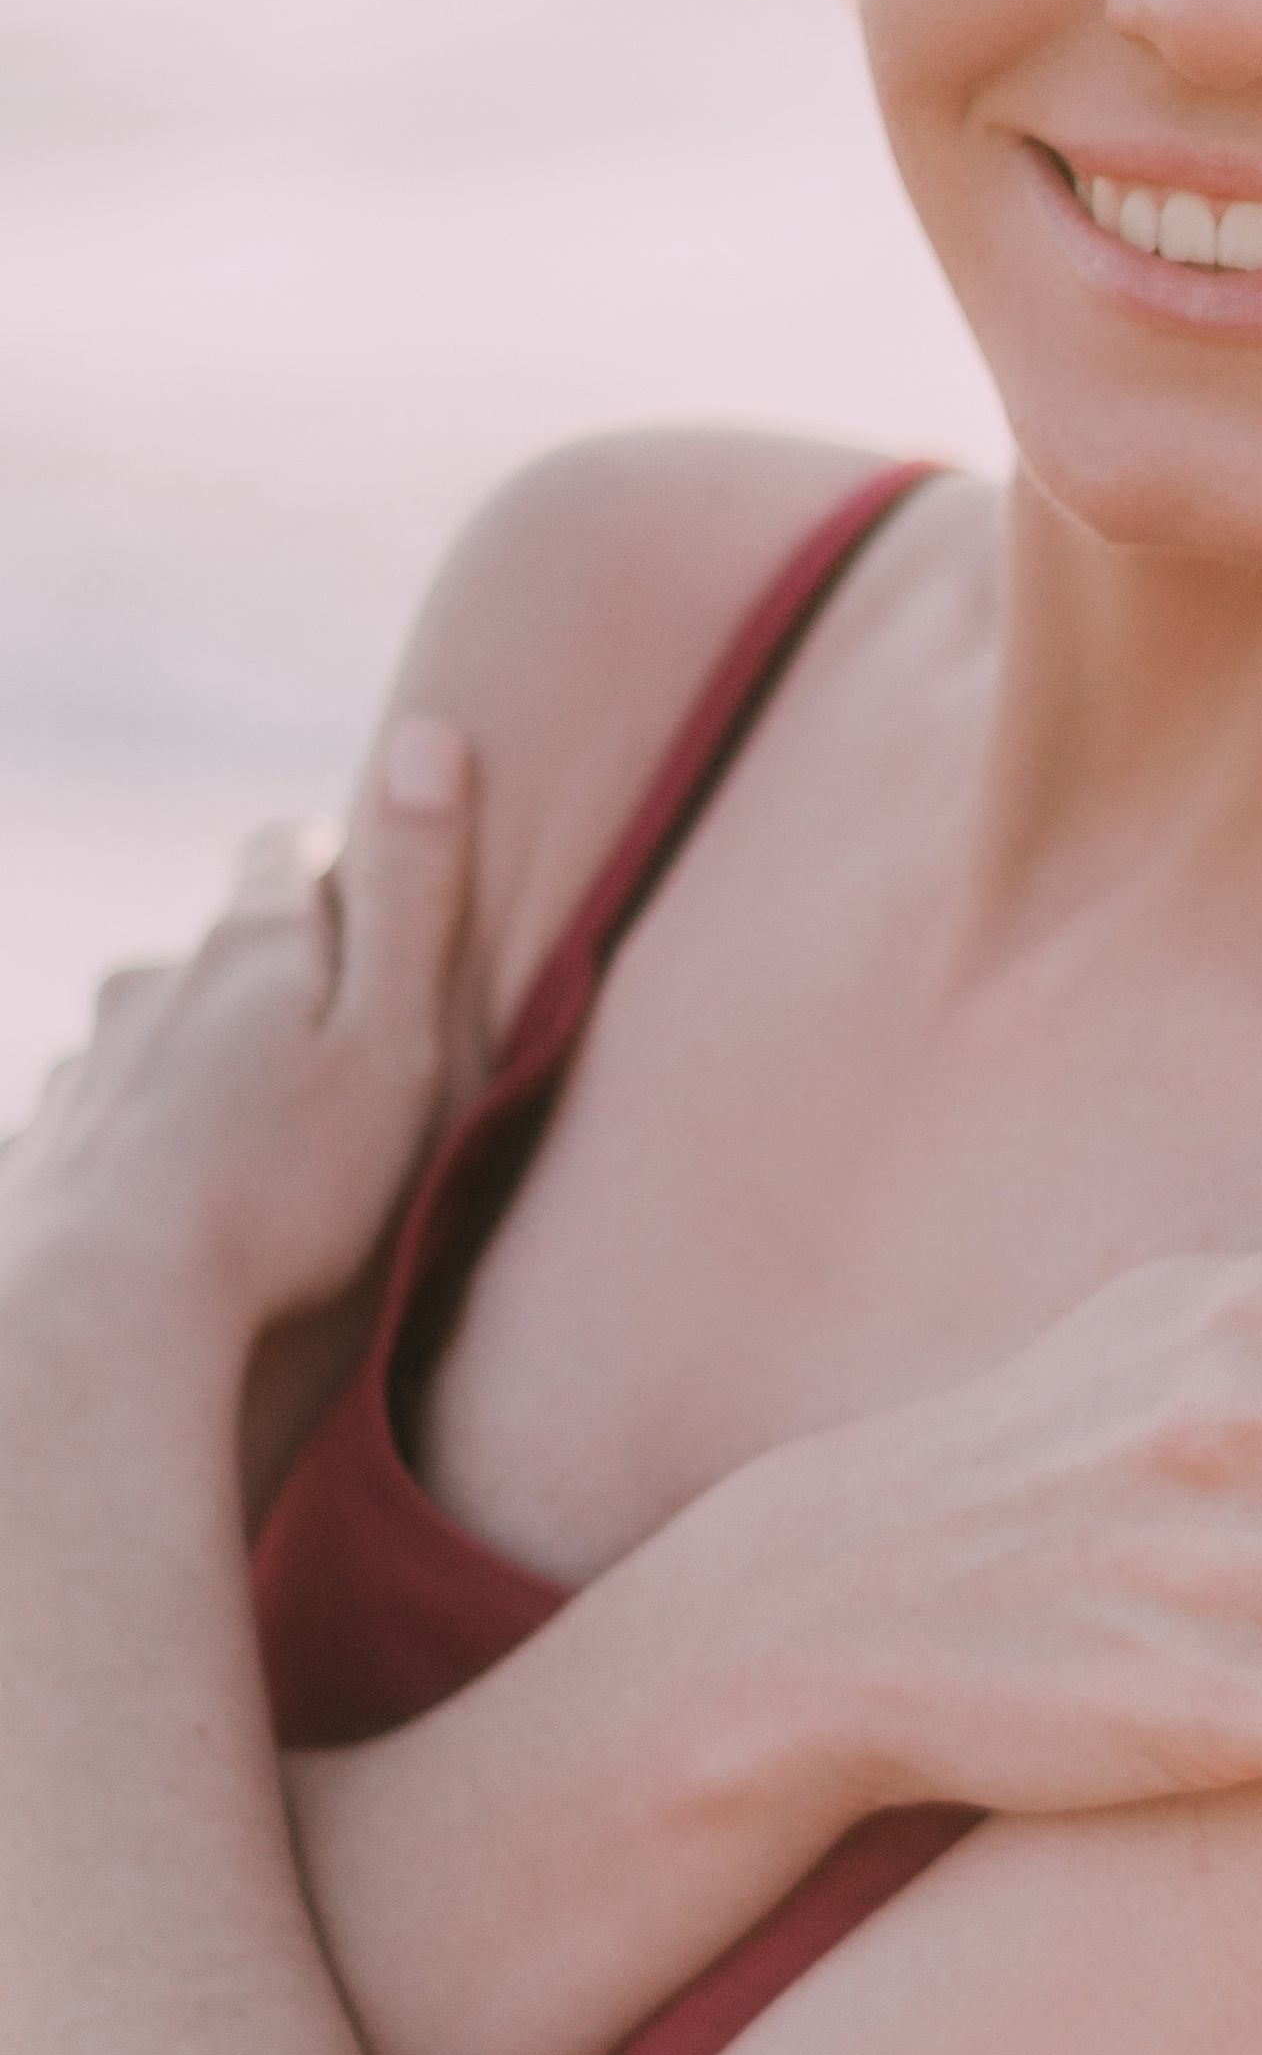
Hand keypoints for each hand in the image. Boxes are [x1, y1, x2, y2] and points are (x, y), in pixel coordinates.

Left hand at [0, 717, 473, 1347]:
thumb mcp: (395, 1042)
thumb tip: (429, 733)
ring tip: (256, 1172)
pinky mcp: (39, 1151)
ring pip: (157, 1043)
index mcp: (249, 945)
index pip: (286, 851)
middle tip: (337, 1079)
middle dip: (275, 993)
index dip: (338, 874)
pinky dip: (145, 1157)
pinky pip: (106, 1130)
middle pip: (220, 953)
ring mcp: (81, 1067)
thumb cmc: (281, 1194)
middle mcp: (149, 983)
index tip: (374, 931)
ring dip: (204, 1080)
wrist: (97, 1321)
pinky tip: (177, 1227)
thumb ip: (415, 896)